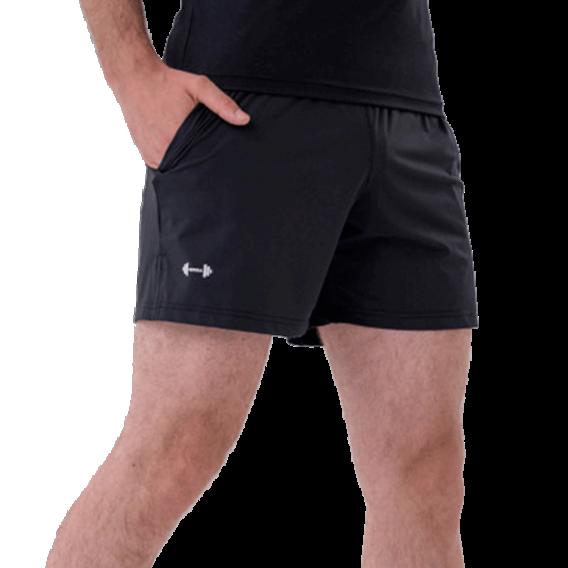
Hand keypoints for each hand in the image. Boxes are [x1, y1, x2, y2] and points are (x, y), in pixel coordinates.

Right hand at [111, 60, 250, 169]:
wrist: (134, 78)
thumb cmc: (168, 82)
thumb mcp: (199, 86)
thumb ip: (222, 104)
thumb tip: (245, 120)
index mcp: (179, 137)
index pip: (203, 162)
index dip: (213, 164)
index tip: (223, 165)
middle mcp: (165, 150)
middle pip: (190, 168)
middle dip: (201, 166)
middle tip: (211, 160)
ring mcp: (154, 155)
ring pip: (177, 169)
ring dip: (186, 165)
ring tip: (194, 155)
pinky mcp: (146, 156)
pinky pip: (165, 166)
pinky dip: (173, 162)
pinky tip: (179, 152)